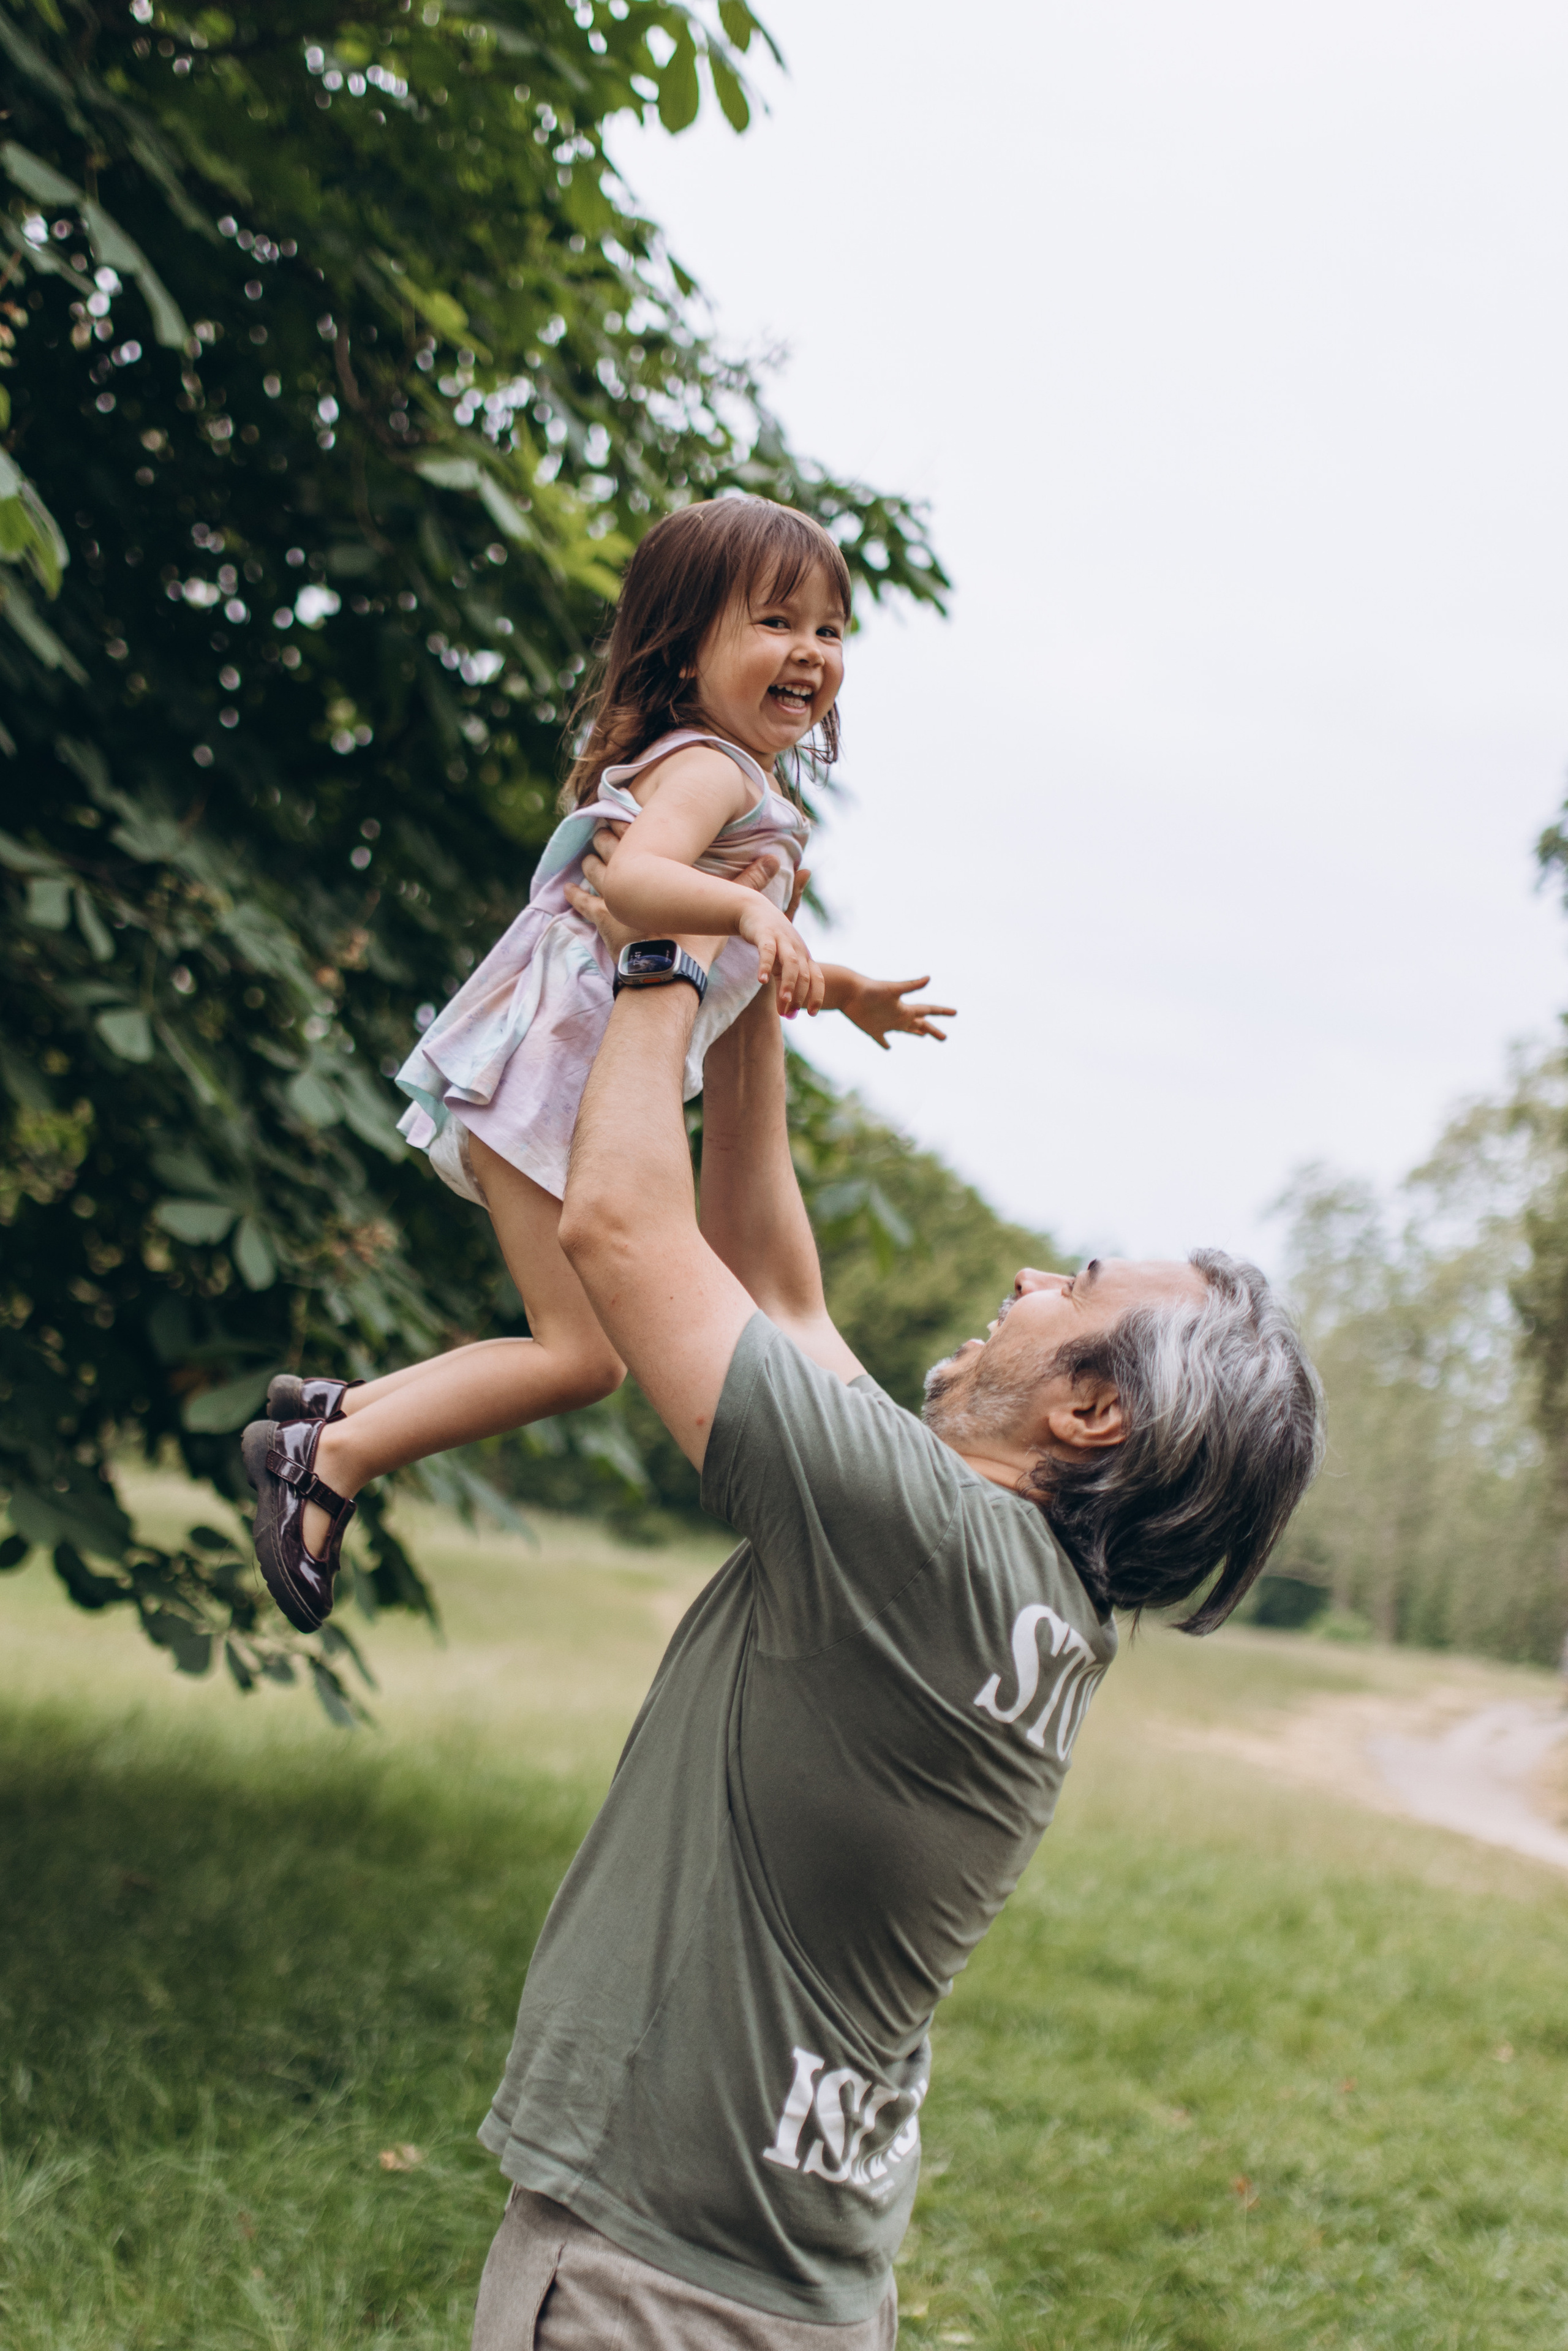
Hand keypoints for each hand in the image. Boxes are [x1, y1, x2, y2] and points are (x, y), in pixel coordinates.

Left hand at [570, 830, 784, 964]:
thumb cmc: (696, 941)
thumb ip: (750, 881)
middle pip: (616, 850)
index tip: (626, 810)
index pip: (642, 838)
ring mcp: (615, 902)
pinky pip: (584, 905)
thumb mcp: (727, 906)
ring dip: (593, 860)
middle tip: (603, 825)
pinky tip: (564, 890)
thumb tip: (778, 859)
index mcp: (661, 870)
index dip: (633, 823)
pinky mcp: (604, 923)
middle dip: (609, 836)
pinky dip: (574, 896)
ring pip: (598, 873)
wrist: (669, 970)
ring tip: (588, 851)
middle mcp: (634, 880)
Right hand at [735, 896, 824, 1018]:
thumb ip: (783, 988)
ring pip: (791, 964)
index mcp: (804, 956)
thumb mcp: (779, 965)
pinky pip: (767, 952)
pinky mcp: (766, 934)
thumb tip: (785, 1015)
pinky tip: (760, 981)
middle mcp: (797, 949)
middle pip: (804, 974)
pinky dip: (765, 966)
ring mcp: (783, 940)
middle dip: (800, 996)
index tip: (812, 1014)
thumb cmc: (770, 942)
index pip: (817, 978)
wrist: (755, 910)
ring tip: (783, 1001)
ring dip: (788, 983)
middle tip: (790, 1015)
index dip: (817, 996)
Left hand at [840, 974, 956, 1049]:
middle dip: (932, 1030)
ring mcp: (885, 1023)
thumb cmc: (870, 989)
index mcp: (905, 1008)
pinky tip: (888, 1048)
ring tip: (923, 1035)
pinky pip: (881, 1039)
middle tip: (944, 1037)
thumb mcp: (892, 989)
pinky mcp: (872, 1029)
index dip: (941, 1012)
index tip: (955, 1012)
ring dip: (915, 1033)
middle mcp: (898, 1015)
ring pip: (905, 1030)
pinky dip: (885, 1044)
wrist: (848, 991)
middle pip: (919, 1024)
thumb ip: (911, 986)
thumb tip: (929, 977)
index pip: (927, 1010)